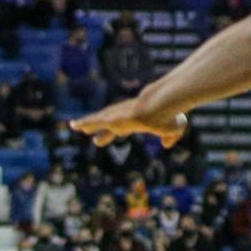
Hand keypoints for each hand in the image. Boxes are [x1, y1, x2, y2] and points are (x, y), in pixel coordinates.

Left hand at [70, 98, 186, 147]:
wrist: (161, 105)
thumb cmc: (169, 114)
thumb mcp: (177, 126)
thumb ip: (172, 136)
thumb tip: (166, 145)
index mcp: (138, 119)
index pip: (125, 126)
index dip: (119, 130)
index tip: (116, 133)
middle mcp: (125, 116)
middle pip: (108, 122)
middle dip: (98, 127)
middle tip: (88, 132)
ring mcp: (118, 115)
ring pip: (98, 119)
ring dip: (87, 123)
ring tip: (74, 126)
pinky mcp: (112, 118)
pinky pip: (94, 120)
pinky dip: (84, 122)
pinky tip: (73, 125)